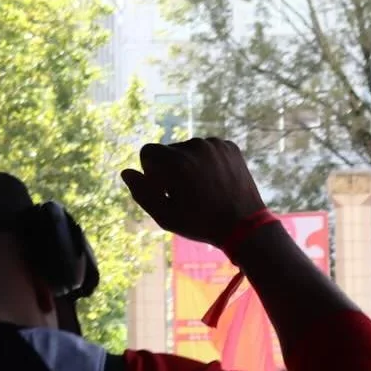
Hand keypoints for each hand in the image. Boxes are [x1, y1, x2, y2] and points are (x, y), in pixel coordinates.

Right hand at [121, 139, 266, 246]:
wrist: (244, 226)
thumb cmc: (200, 224)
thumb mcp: (164, 216)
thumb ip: (141, 193)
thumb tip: (126, 173)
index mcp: (176, 161)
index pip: (148, 151)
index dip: (151, 173)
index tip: (164, 190)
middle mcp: (195, 146)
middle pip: (168, 150)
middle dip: (170, 168)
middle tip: (185, 194)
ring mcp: (214, 144)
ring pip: (188, 149)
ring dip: (189, 165)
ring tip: (202, 189)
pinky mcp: (229, 146)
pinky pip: (207, 149)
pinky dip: (206, 162)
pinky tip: (215, 181)